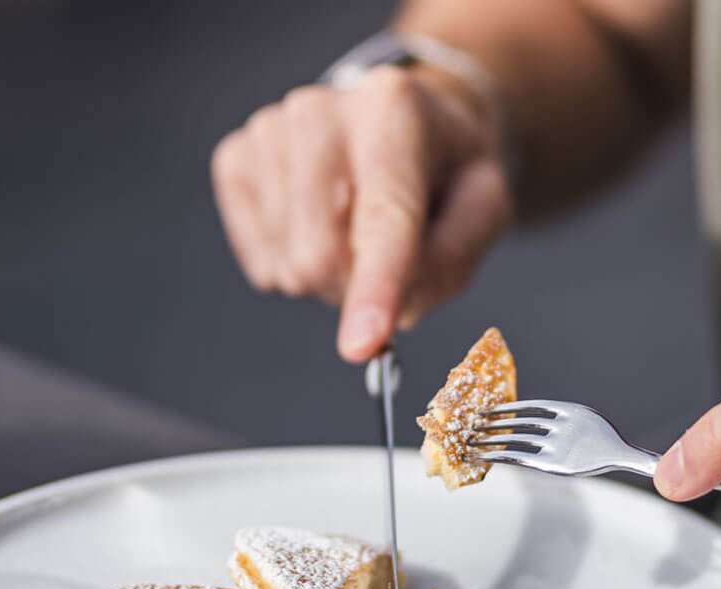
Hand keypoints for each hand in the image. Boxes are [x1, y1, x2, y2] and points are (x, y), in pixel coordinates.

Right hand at [210, 66, 512, 361]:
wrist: (406, 121)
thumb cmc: (445, 169)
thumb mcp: (485, 207)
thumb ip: (453, 259)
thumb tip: (397, 312)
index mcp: (392, 111)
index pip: (382, 218)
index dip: (374, 287)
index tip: (362, 346)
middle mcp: (320, 111)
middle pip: (320, 257)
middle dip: (356, 288)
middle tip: (387, 262)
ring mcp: (268, 133)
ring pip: (288, 267)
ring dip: (328, 279)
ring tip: (354, 235)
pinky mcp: (235, 160)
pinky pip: (260, 260)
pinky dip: (292, 266)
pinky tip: (316, 230)